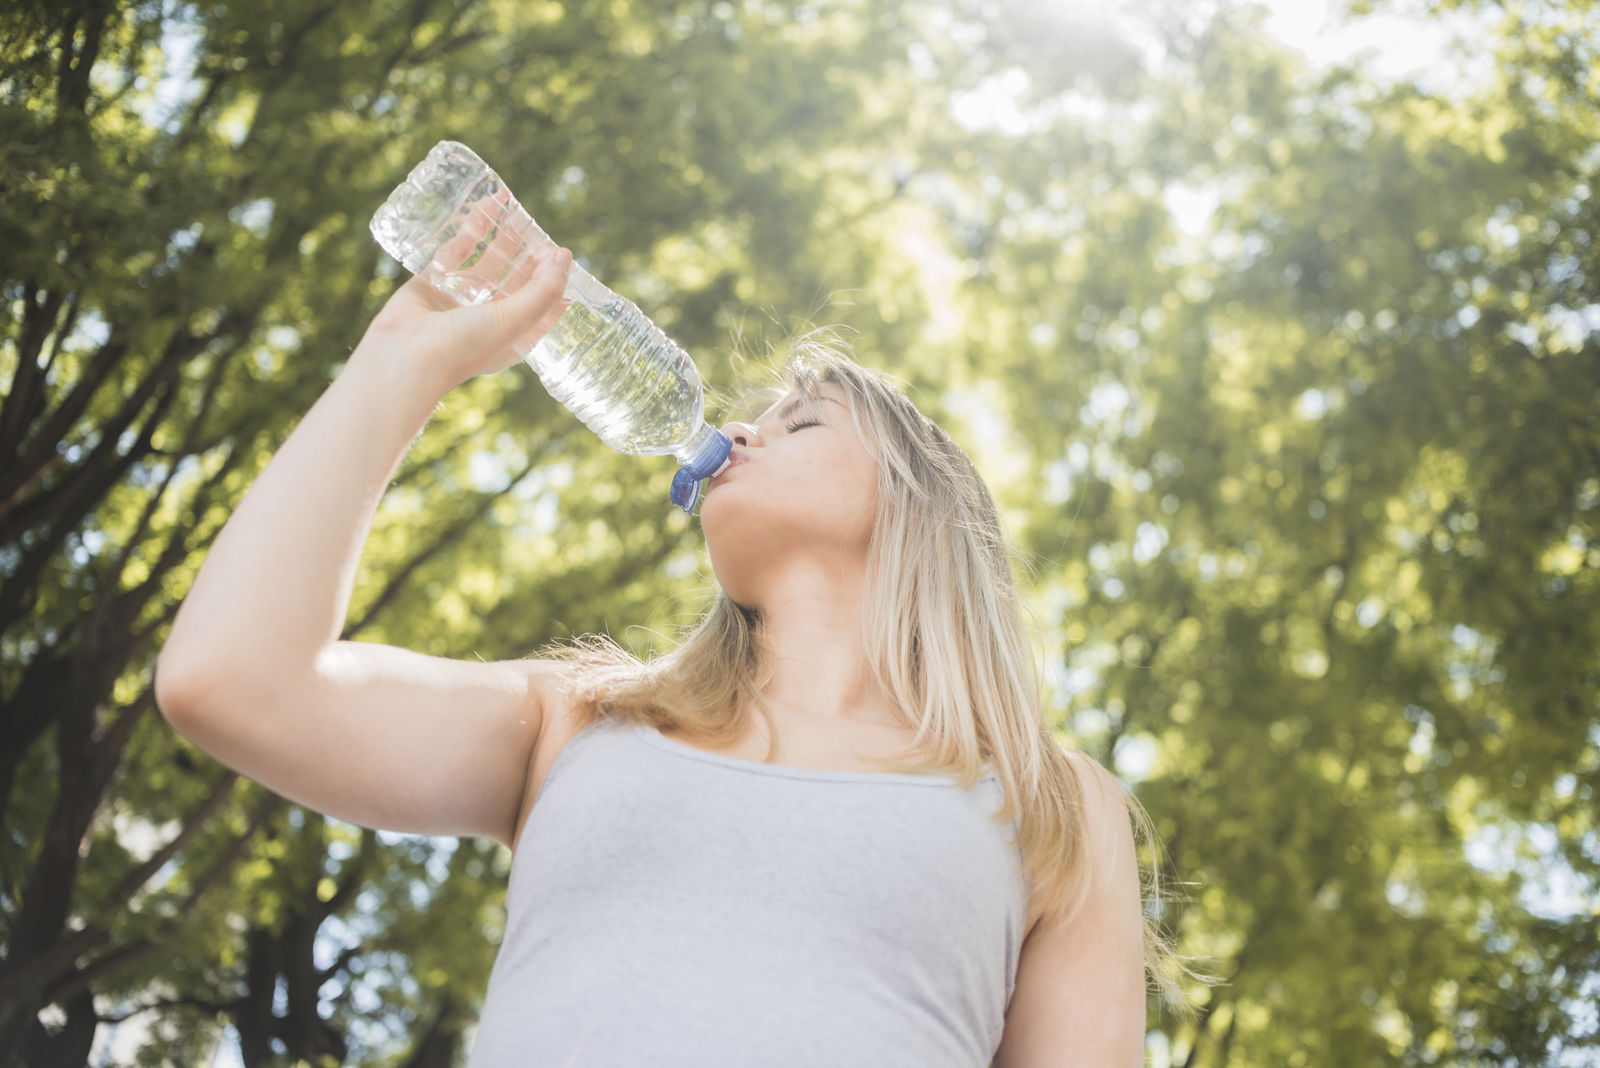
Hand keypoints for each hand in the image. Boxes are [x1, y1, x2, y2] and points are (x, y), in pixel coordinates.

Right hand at [353, 208, 573, 394]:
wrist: (404, 357)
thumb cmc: (465, 346)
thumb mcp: (517, 319)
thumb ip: (545, 289)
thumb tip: (565, 255)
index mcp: (512, 337)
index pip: (542, 307)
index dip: (554, 283)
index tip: (563, 255)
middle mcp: (487, 321)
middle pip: (514, 280)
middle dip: (526, 253)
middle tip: (535, 224)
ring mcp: (458, 303)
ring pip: (484, 263)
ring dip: (498, 237)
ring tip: (510, 206)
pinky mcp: (431, 285)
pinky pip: (453, 254)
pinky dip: (467, 233)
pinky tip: (482, 209)